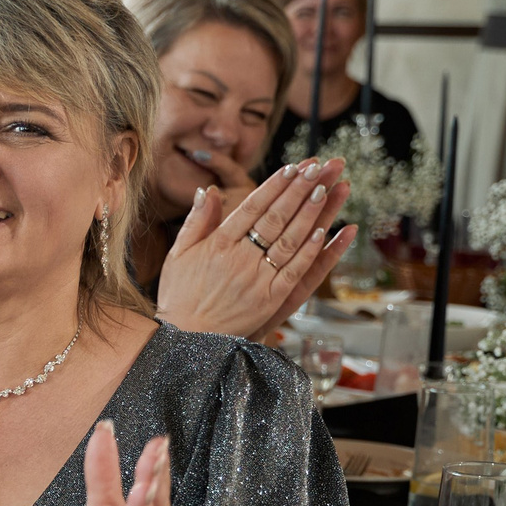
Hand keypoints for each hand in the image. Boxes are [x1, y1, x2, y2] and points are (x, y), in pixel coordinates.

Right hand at [154, 159, 357, 341]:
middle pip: (275, 217)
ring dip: (310, 213)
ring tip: (327, 188)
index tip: (293, 167)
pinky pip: (295, 270)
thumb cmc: (180, 295)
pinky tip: (324, 230)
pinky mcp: (270, 300)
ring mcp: (257, 279)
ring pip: (289, 239)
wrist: (186, 339)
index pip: (251, 207)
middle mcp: (238, 258)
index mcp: (216, 244)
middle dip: (299, 190)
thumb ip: (195, 221)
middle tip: (319, 167)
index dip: (274, 185)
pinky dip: (310, 250)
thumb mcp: (178, 254)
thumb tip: (205, 190)